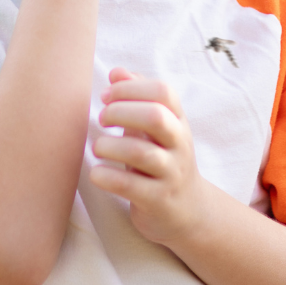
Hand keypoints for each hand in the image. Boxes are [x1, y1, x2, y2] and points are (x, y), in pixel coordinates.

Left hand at [89, 67, 209, 245]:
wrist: (189, 212)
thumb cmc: (163, 162)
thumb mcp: (157, 129)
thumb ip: (138, 99)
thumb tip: (117, 72)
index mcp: (178, 121)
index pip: (163, 92)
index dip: (131, 88)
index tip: (106, 95)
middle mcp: (179, 144)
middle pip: (155, 117)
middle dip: (122, 112)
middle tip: (102, 118)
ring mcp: (171, 173)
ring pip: (142, 153)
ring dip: (111, 146)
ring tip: (97, 147)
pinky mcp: (159, 200)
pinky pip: (131, 187)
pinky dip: (108, 177)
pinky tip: (96, 173)